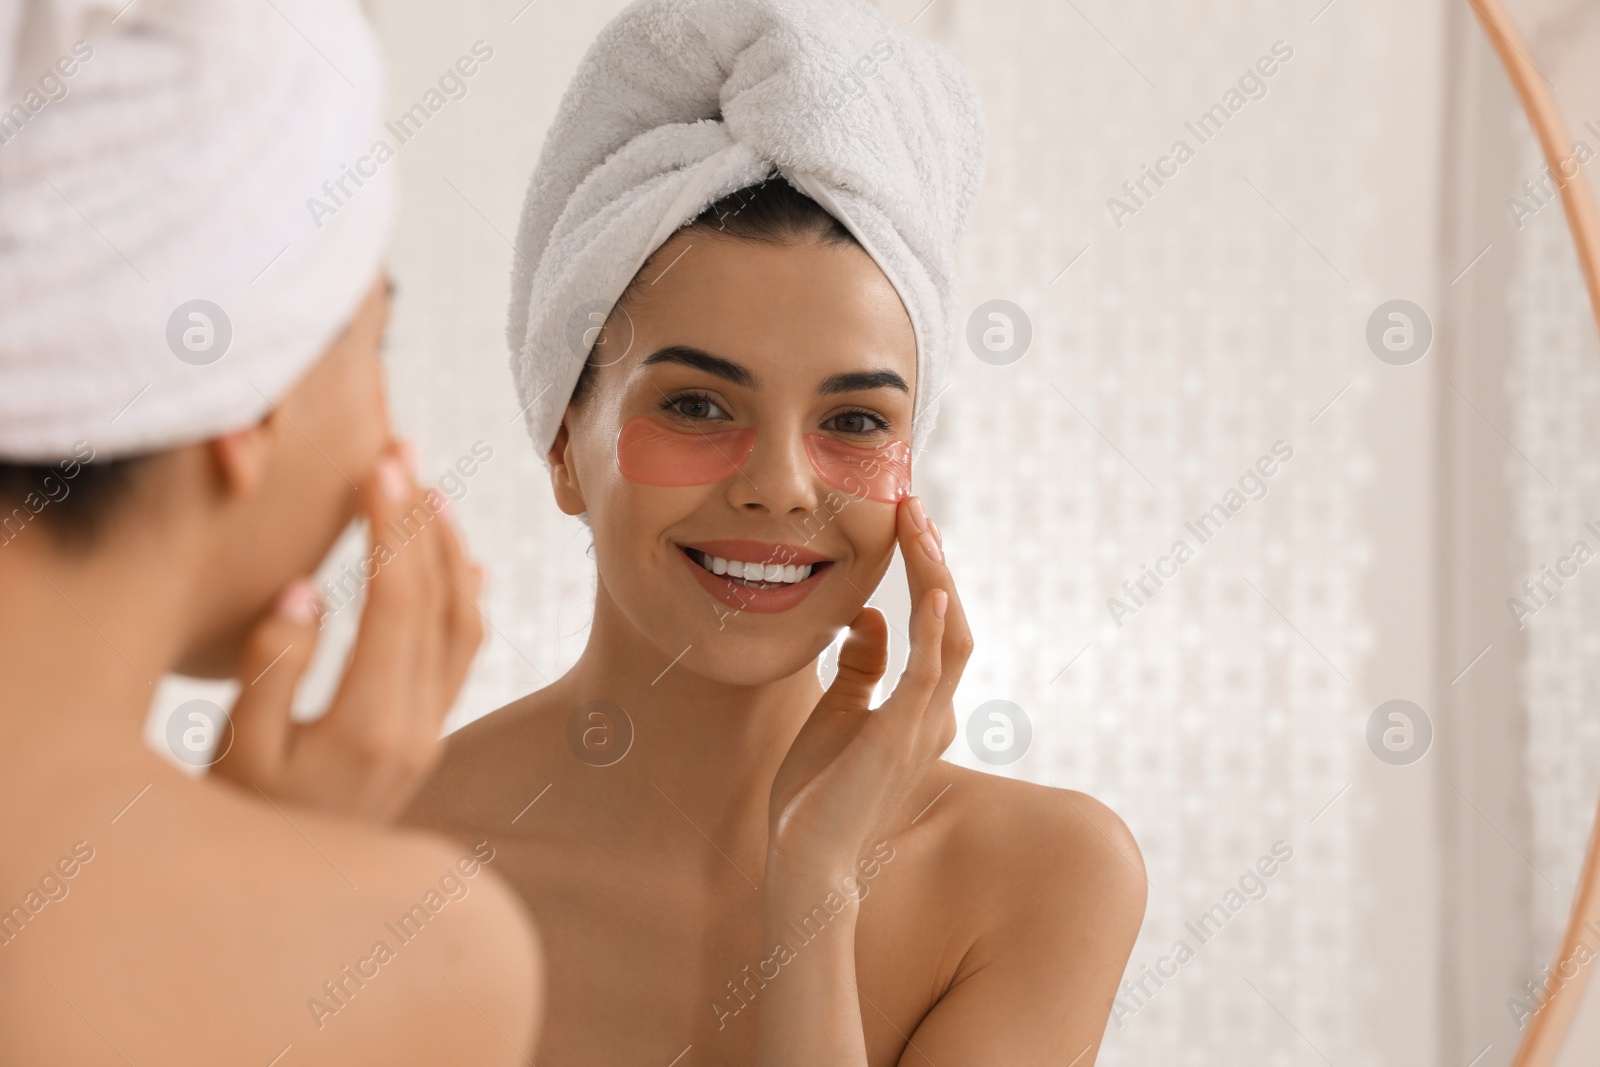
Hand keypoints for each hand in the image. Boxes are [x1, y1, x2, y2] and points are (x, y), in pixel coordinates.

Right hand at [210, 440, 486, 820]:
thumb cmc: (244, 818)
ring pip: (466, 625)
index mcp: (371, 725)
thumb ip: (271, 670)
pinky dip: (469, 598)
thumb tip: (309, 592)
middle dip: (423, 522)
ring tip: (429, 492)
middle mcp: (418, 727)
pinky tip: (466, 560)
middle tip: (402, 453)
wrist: (290, 900)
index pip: (398, 604)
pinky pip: (466, 656)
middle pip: (440, 603)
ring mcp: (432, 732)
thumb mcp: (236, 753)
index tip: (381, 466)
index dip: (393, 529)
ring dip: (453, 552)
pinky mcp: (429, 736)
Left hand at [766, 496, 973, 876]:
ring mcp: (922, 726)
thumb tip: (870, 613)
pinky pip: (926, 677)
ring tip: (920, 527)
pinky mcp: (898, 739)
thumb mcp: (838, 710)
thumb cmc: (818, 790)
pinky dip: (933, 632)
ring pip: (952, 638)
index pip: (940, 626)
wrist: (804, 852)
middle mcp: (934, 714)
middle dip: (935, 561)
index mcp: (921, 707)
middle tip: (914, 507)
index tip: (910, 521)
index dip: (929, 572)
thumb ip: (861, 664)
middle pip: (955, 621)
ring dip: (935, 577)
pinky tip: (930, 592)